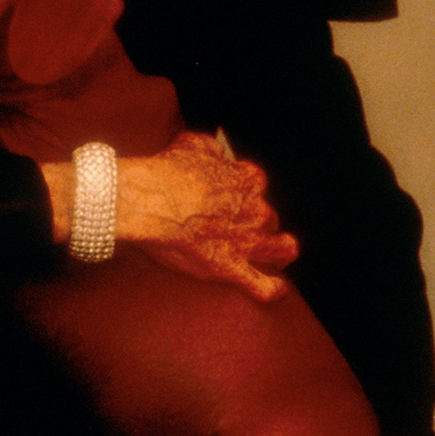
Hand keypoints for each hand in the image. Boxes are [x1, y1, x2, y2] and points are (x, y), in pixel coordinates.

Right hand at [116, 133, 297, 302]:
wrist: (153, 202)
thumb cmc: (168, 173)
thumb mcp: (191, 146)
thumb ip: (210, 150)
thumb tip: (217, 154)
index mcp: (245, 180)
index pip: (255, 184)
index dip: (244, 191)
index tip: (232, 195)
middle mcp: (254, 210)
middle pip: (269, 216)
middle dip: (261, 222)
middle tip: (245, 228)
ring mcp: (248, 241)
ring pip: (281, 248)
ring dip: (281, 251)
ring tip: (279, 258)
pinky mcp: (234, 268)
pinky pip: (264, 285)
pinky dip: (274, 288)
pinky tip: (277, 289)